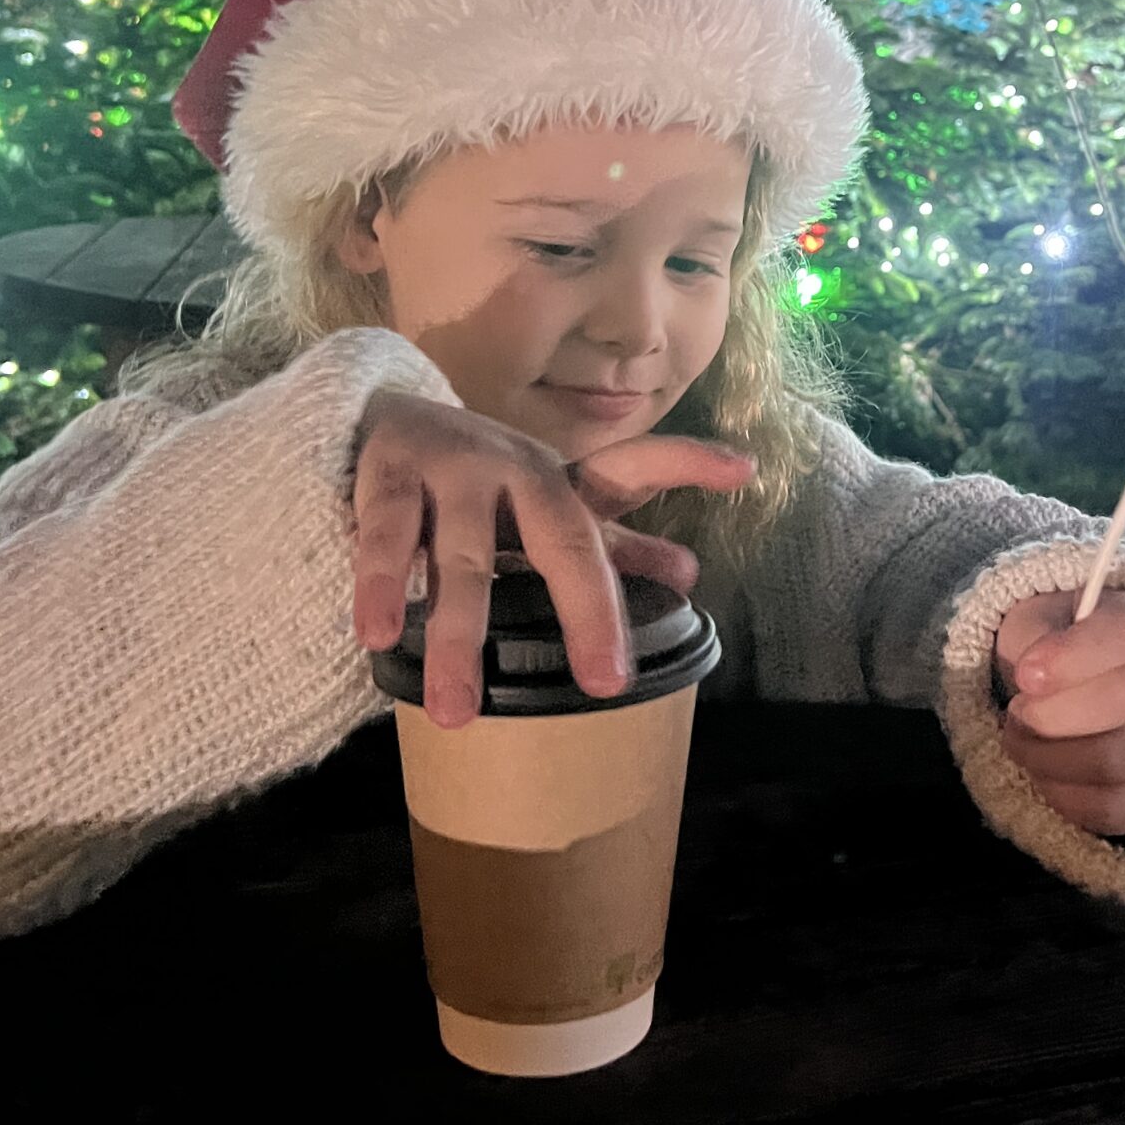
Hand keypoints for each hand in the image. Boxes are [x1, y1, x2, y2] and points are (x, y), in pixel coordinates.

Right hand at [351, 389, 757, 726]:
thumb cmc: (483, 481)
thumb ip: (614, 544)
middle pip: (562, 537)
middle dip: (586, 606)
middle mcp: (516, 466)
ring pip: (463, 556)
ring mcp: (452, 466)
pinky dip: (381, 584)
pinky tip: (379, 633)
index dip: (688, 464)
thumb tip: (690, 573)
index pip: (634, 468)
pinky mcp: (387, 474)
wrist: (381, 415)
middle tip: (605, 682)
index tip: (745, 469)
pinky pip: (385, 536)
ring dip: (458, 632)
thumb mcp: (550, 509)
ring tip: (458, 709)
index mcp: (561, 480)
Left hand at [993, 588, 1124, 839]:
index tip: (1025, 675)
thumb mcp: (1041, 623)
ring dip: (1050, 757)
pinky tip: (1041, 774)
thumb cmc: (1063, 655)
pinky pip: (1114, 808)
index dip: (1072, 655)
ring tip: (1021, 742)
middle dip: (1054, 714)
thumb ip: (1033, 634)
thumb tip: (1031, 674)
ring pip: (1116, 761)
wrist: (1089, 698)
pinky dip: (1063, 795)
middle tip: (1016, 714)